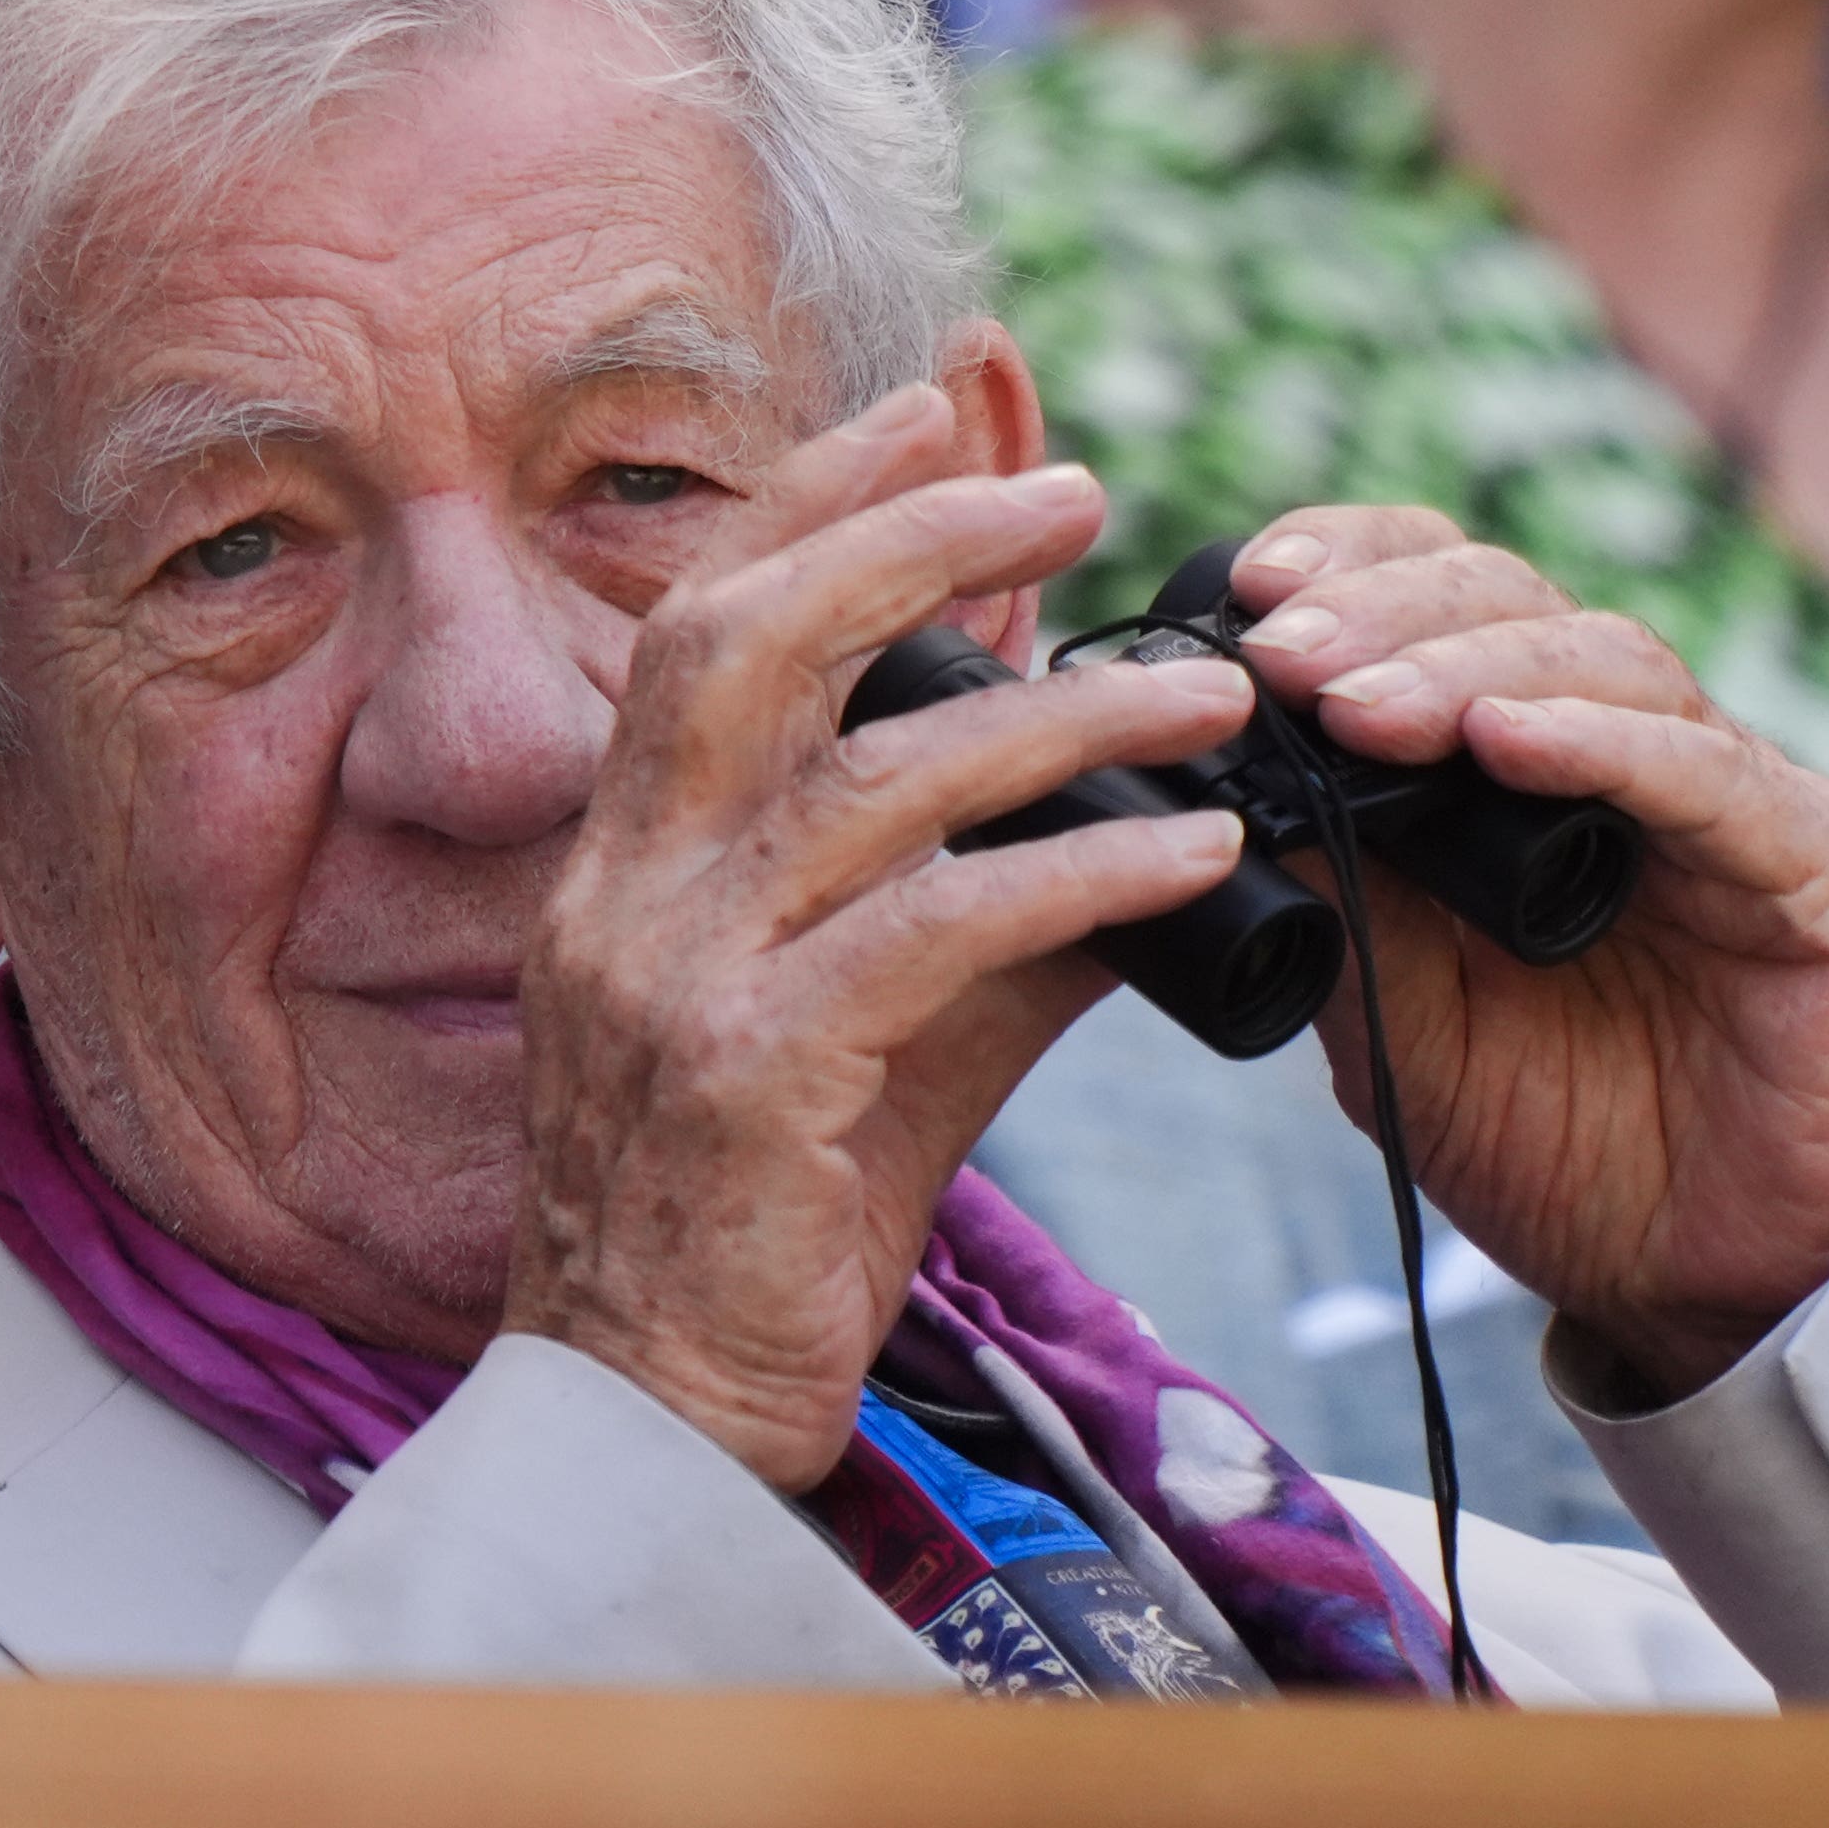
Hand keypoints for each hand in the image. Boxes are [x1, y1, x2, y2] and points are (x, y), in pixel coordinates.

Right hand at [504, 389, 1257, 1488]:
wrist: (655, 1423)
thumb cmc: (763, 1222)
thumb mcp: (871, 1036)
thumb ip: (974, 915)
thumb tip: (1140, 825)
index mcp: (625, 860)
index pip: (698, 621)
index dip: (813, 495)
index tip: (937, 404)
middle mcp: (620, 895)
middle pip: (743, 640)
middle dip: (906, 531)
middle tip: (1076, 489)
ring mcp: (669, 982)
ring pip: (867, 779)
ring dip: (1060, 715)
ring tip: (1208, 694)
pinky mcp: (749, 1081)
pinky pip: (934, 931)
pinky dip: (1077, 873)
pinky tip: (1193, 852)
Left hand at [1227, 507, 1828, 1397]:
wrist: (1691, 1278)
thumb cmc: (1550, 1133)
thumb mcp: (1395, 1011)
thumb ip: (1337, 890)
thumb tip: (1221, 772)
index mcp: (1520, 757)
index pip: (1441, 600)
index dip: (1351, 569)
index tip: (1245, 588)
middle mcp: (1626, 747)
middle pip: (1514, 606)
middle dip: (1386, 614)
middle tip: (1283, 651)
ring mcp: (1725, 797)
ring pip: (1606, 663)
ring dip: (1469, 669)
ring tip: (1362, 705)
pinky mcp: (1812, 867)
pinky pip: (1709, 779)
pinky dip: (1604, 745)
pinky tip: (1510, 741)